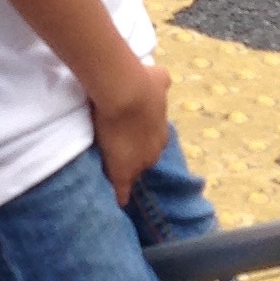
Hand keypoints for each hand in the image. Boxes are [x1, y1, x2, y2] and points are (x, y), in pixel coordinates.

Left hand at [92, 57, 171, 204]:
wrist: (125, 93)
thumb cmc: (116, 130)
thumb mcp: (118, 165)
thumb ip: (122, 183)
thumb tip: (122, 202)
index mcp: (153, 151)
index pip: (145, 161)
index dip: (133, 160)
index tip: (122, 158)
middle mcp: (162, 131)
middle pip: (153, 138)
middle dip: (142, 138)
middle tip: (123, 133)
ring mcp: (163, 105)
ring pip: (156, 113)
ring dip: (145, 113)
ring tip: (127, 107)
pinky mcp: (160, 81)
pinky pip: (161, 83)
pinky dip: (156, 82)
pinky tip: (147, 77)